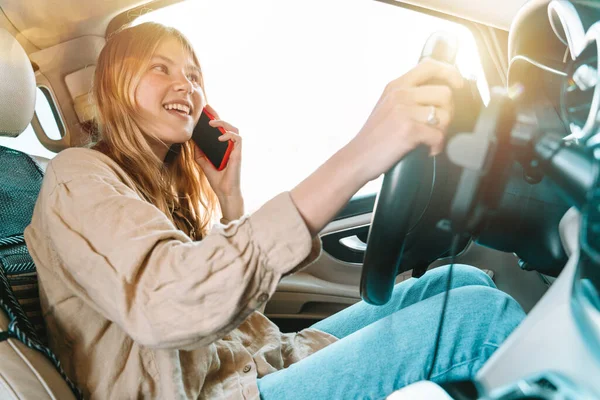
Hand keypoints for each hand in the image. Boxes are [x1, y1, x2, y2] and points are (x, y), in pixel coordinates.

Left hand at [192, 105, 243, 217]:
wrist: (224, 192)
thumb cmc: (217, 179)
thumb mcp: (203, 163)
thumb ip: (199, 152)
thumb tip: (192, 140)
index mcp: (223, 147)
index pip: (220, 129)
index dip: (214, 118)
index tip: (206, 110)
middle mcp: (230, 146)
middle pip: (227, 125)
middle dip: (217, 116)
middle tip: (208, 109)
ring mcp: (235, 150)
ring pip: (234, 129)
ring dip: (223, 124)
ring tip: (212, 123)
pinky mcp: (238, 154)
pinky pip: (238, 139)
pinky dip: (228, 135)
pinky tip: (220, 137)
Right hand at [352, 58, 462, 181]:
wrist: (356, 159)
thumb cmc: (374, 138)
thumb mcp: (386, 106)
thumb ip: (406, 95)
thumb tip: (438, 93)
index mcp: (395, 86)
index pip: (429, 66)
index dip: (450, 72)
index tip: (457, 84)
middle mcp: (400, 94)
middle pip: (445, 93)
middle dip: (448, 113)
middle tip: (438, 126)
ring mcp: (403, 111)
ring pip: (446, 115)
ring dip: (443, 131)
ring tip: (430, 139)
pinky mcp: (408, 130)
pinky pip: (438, 135)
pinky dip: (436, 147)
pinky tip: (427, 150)